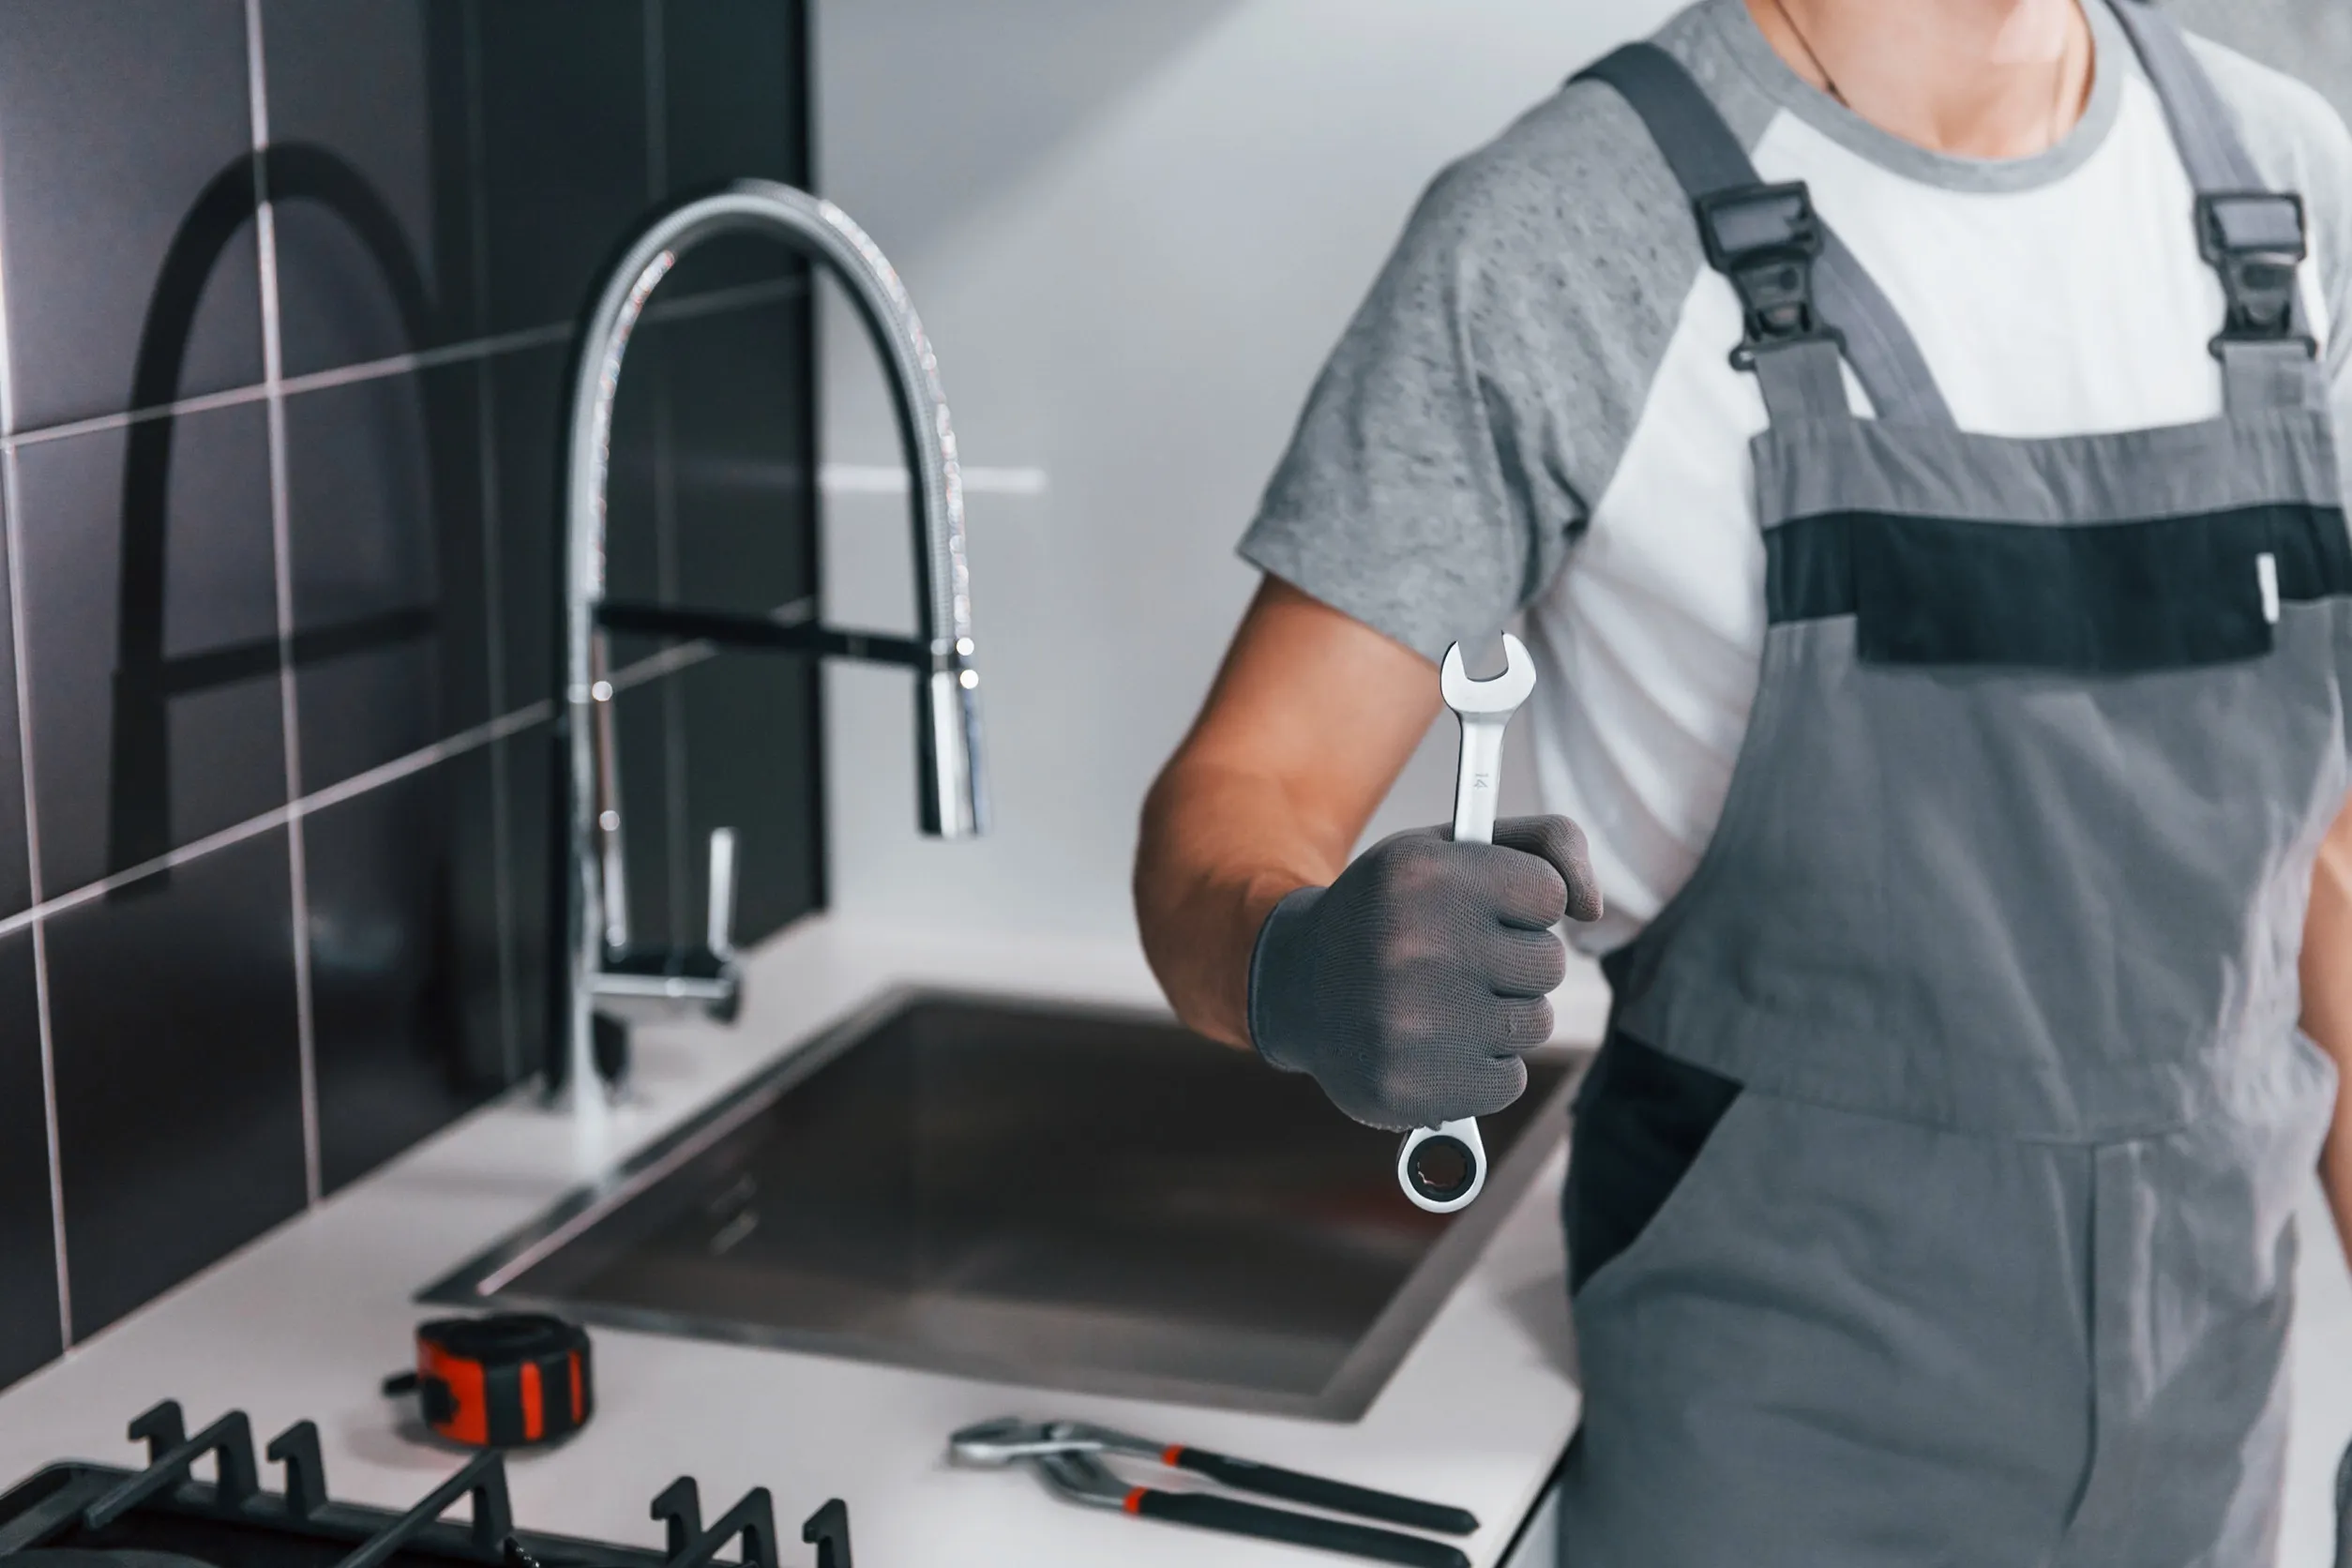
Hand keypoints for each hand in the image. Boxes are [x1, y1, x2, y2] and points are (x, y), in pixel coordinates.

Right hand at [1247, 815, 1602, 1129]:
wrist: (1297, 985)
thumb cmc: (1392, 911)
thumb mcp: (1451, 848)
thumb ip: (1545, 846)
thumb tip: (1594, 909)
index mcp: (1420, 874)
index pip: (1549, 893)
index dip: (1523, 902)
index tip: (1483, 907)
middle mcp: (1412, 946)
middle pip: (1547, 961)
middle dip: (1515, 961)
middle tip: (1456, 958)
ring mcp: (1410, 1024)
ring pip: (1534, 1024)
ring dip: (1502, 1017)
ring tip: (1442, 1002)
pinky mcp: (1413, 1088)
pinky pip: (1508, 1081)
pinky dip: (1482, 1069)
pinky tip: (1434, 1046)